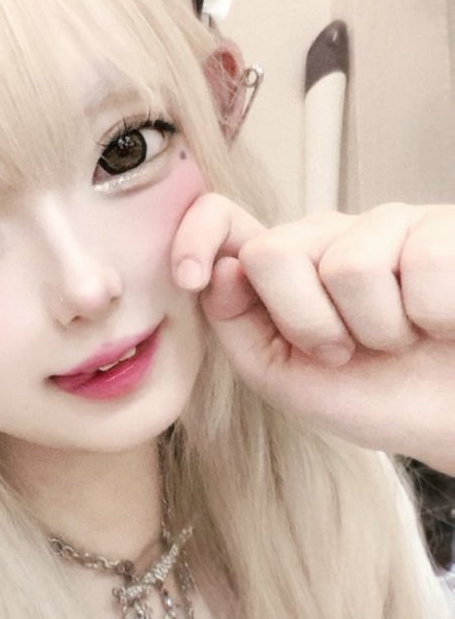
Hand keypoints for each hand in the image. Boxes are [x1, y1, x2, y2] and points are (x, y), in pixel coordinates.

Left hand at [172, 197, 454, 474]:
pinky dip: (435, 316)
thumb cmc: (382, 397)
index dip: (197, 237)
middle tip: (348, 351)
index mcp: (288, 269)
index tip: (190, 276)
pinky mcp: (445, 229)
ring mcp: (392, 226)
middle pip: (275, 252)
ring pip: (351, 265)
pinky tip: (444, 322)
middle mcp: (335, 237)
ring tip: (405, 339)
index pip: (225, 221)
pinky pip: (422, 265)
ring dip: (380, 328)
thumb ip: (240, 327)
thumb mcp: (289, 378)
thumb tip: (220, 269)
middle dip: (308, 322)